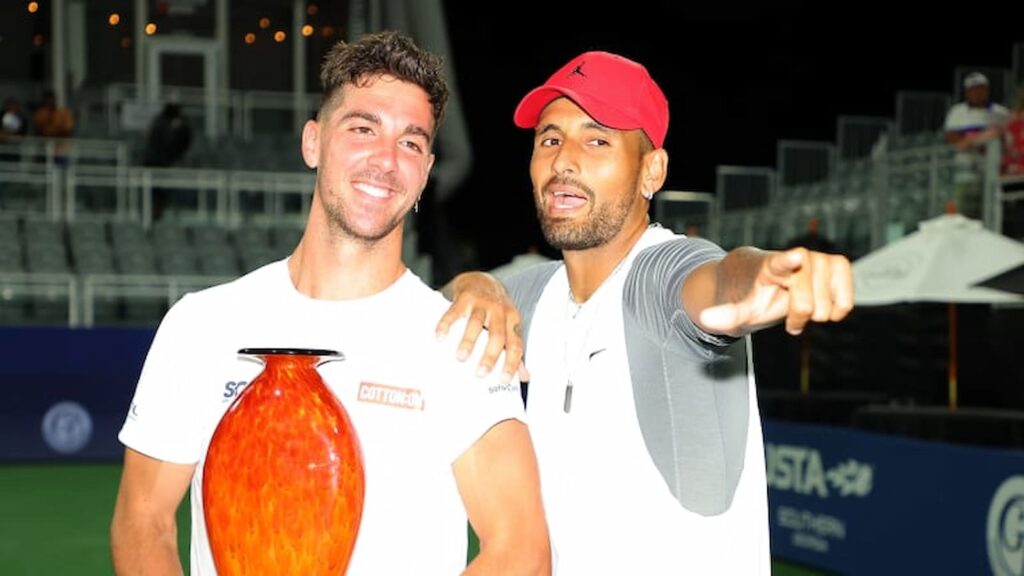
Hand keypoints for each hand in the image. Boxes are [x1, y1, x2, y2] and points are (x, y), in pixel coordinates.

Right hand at [437, 272, 528, 382]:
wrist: (481, 279)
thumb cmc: (496, 309)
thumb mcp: (509, 326)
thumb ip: (514, 349)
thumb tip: (524, 376)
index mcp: (512, 321)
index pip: (515, 344)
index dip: (511, 363)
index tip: (503, 380)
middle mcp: (499, 311)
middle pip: (497, 335)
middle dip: (489, 356)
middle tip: (480, 373)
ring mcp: (482, 303)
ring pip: (477, 323)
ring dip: (468, 341)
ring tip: (460, 357)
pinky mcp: (465, 297)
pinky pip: (455, 312)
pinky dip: (447, 324)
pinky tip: (440, 337)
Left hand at [699, 248, 853, 335]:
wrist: (760, 278)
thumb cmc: (748, 293)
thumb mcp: (734, 307)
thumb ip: (723, 315)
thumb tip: (705, 320)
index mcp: (769, 266)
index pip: (780, 261)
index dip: (789, 261)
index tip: (796, 258)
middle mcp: (797, 259)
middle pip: (805, 302)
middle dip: (797, 317)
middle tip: (787, 320)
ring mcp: (818, 260)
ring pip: (828, 302)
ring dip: (817, 314)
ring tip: (802, 311)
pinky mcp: (836, 265)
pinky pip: (848, 297)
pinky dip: (839, 308)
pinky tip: (825, 309)